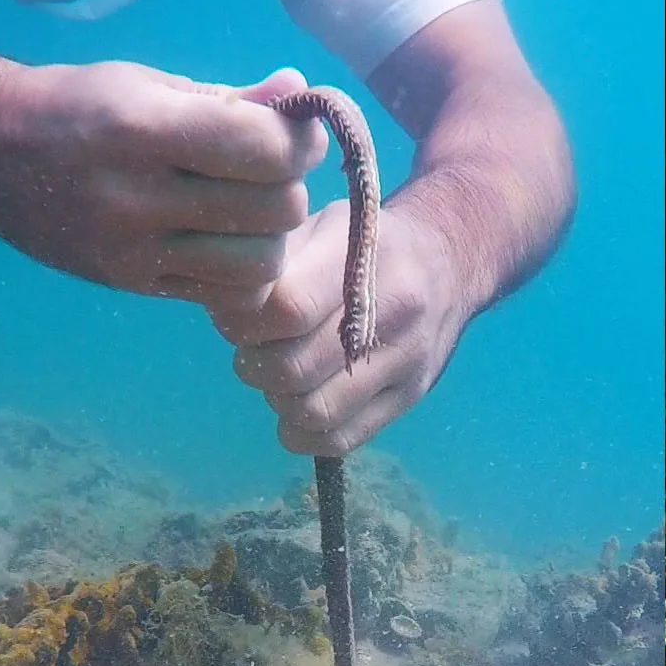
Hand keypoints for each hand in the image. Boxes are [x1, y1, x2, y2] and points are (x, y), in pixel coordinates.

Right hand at [0, 60, 326, 298]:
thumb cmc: (85, 108)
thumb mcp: (151, 86)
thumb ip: (232, 97)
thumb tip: (298, 92)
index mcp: (143, 130)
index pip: (265, 149)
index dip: (301, 142)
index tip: (297, 135)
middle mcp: (139, 197)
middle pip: (277, 209)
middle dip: (290, 186)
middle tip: (269, 174)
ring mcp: (138, 251)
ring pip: (263, 263)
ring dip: (274, 237)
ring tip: (251, 214)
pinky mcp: (140, 287)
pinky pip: (231, 296)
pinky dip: (247, 273)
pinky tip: (229, 245)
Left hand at [207, 200, 474, 455]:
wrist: (451, 261)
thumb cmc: (367, 243)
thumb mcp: (323, 226)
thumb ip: (272, 261)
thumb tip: (215, 301)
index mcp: (367, 263)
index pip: (286, 309)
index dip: (244, 319)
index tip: (238, 315)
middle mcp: (396, 315)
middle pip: (292, 368)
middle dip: (255, 361)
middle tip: (257, 345)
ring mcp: (407, 364)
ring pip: (311, 412)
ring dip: (278, 397)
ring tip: (283, 370)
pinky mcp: (410, 397)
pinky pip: (338, 440)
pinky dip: (302, 431)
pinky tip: (301, 402)